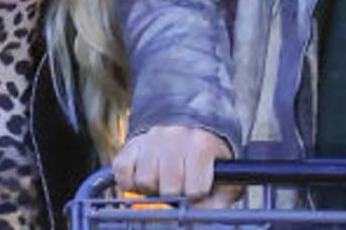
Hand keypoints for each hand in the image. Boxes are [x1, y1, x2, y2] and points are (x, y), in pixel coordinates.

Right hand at [112, 125, 232, 199]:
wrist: (190, 130)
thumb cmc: (207, 161)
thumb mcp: (223, 179)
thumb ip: (215, 202)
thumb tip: (195, 215)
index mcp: (201, 144)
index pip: (194, 188)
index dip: (195, 195)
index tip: (197, 188)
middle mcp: (174, 136)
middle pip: (168, 187)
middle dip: (173, 194)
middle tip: (177, 187)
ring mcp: (150, 138)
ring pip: (144, 180)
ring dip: (151, 187)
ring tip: (161, 180)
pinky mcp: (131, 143)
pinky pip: (122, 170)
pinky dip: (128, 181)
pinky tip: (141, 177)